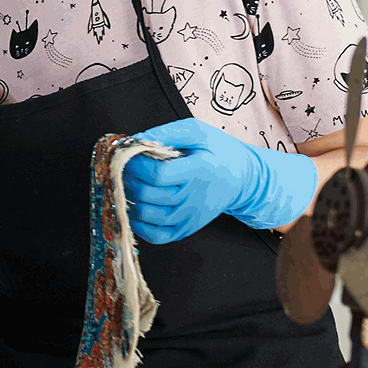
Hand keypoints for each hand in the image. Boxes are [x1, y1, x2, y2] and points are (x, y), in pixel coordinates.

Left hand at [123, 117, 318, 243]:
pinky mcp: (187, 228)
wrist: (242, 177)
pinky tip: (136, 209)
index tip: (129, 156)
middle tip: (126, 169)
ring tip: (130, 186)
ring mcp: (192, 216)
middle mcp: (196, 196)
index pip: (159, 174)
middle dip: (129, 180)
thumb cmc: (218, 152)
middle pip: (150, 195)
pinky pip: (158, 236)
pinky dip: (140, 226)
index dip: (137, 165)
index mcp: (200, 169)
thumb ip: (166, 133)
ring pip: (150, 217)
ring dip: (131, 201)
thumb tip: (137, 140)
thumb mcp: (196, 131)